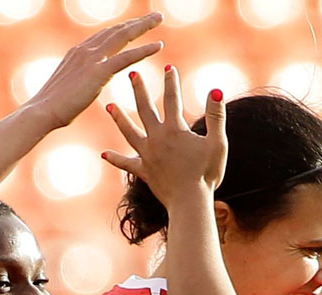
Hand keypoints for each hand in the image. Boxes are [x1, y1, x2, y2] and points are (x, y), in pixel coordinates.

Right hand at [24, 13, 164, 129]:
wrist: (41, 112)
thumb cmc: (51, 108)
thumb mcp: (68, 88)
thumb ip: (79, 81)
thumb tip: (83, 85)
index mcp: (77, 53)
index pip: (104, 35)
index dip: (122, 29)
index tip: (135, 25)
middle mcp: (85, 50)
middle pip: (115, 30)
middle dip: (136, 22)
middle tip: (154, 16)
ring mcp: (91, 59)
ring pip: (122, 36)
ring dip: (143, 26)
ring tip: (159, 19)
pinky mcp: (98, 72)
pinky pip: (126, 57)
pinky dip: (144, 50)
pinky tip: (158, 45)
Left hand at [101, 65, 227, 204]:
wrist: (189, 201)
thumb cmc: (206, 173)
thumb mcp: (217, 143)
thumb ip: (216, 116)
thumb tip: (216, 89)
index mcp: (175, 130)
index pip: (172, 99)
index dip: (171, 82)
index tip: (168, 66)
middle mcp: (157, 139)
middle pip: (145, 109)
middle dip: (139, 90)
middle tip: (132, 74)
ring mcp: (147, 155)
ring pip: (129, 132)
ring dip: (119, 118)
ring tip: (109, 106)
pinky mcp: (144, 172)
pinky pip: (126, 163)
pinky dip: (115, 159)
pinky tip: (104, 154)